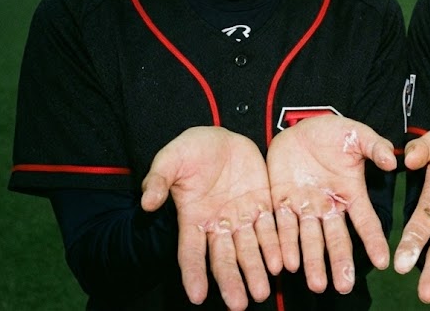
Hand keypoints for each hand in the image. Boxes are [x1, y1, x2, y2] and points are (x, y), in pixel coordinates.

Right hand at [141, 126, 280, 310]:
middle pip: (224, 258)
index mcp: (192, 217)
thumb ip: (158, 180)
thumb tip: (147, 203)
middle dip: (231, 281)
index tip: (197, 297)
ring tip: (262, 291)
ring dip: (256, 270)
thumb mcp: (170, 159)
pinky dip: (276, 245)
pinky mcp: (263, 203)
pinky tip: (282, 263)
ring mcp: (241, 216)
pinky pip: (271, 228)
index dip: (194, 273)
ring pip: (250, 249)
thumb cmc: (191, 149)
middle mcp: (218, 223)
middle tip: (239, 304)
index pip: (191, 252)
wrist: (221, 136)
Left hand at [266, 115, 396, 294]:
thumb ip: (375, 146)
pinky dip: (284, 245)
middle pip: (336, 239)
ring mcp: (305, 207)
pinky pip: (283, 227)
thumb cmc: (334, 132)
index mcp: (350, 193)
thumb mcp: (357, 134)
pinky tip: (286, 264)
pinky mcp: (282, 202)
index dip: (373, 241)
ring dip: (312, 262)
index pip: (365, 221)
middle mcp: (329, 206)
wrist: (300, 127)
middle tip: (344, 286)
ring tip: (316, 285)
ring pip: (309, 239)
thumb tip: (392, 161)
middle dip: (340, 262)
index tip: (383, 262)